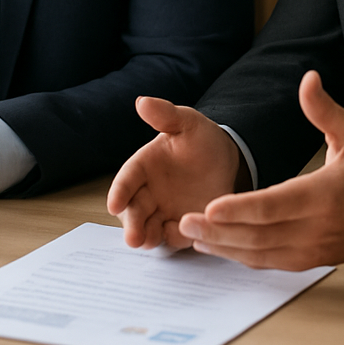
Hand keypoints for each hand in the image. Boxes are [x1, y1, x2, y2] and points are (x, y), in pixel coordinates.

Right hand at [107, 97, 244, 249]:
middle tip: (133, 238)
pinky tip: (180, 237)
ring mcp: (165, 210)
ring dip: (147, 237)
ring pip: (149, 227)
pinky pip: (174, 236)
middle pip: (133, 210)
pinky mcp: (182, 225)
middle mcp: (149, 191)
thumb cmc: (202, 139)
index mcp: (145, 165)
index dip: (119, 192)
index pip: (126, 180)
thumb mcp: (187, 123)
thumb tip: (142, 101)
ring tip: (149, 243)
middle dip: (131, 224)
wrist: (229, 160)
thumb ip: (165, 115)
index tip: (113, 205)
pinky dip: (174, 239)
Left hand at [177, 70, 343, 269]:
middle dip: (219, 230)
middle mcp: (315, 228)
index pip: (274, 206)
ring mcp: (312, 249)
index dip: (240, 209)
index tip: (210, 206)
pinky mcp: (308, 260)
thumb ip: (324, 109)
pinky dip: (240, 257)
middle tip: (184, 220)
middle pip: (260, 234)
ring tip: (189, 234)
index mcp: (324, 195)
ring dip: (224, 247)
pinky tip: (216, 246)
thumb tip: (307, 77)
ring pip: (260, 253)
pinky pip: (269, 261)